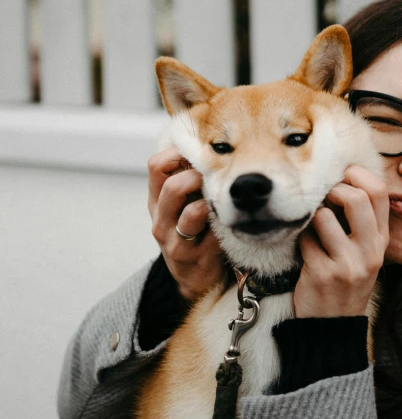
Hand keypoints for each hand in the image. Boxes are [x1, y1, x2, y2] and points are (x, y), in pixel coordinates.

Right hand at [148, 147, 223, 301]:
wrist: (194, 275)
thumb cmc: (194, 229)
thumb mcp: (184, 202)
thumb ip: (188, 177)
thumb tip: (211, 142)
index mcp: (157, 198)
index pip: (156, 165)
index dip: (177, 153)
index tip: (198, 153)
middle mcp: (160, 217)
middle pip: (172, 186)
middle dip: (198, 177)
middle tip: (214, 178)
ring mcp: (173, 239)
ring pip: (191, 212)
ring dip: (211, 201)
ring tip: (221, 198)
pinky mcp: (191, 256)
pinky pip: (210, 234)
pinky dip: (221, 222)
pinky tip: (229, 219)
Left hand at [294, 165, 388, 317]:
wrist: (333, 326)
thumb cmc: (345, 279)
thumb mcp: (364, 251)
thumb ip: (361, 220)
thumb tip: (342, 177)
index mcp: (381, 239)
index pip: (379, 191)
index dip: (357, 175)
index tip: (342, 177)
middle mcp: (370, 251)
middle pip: (356, 198)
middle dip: (333, 189)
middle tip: (324, 197)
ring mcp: (347, 264)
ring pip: (323, 216)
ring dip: (312, 216)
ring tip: (313, 228)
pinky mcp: (322, 274)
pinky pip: (304, 239)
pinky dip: (300, 239)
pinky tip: (305, 251)